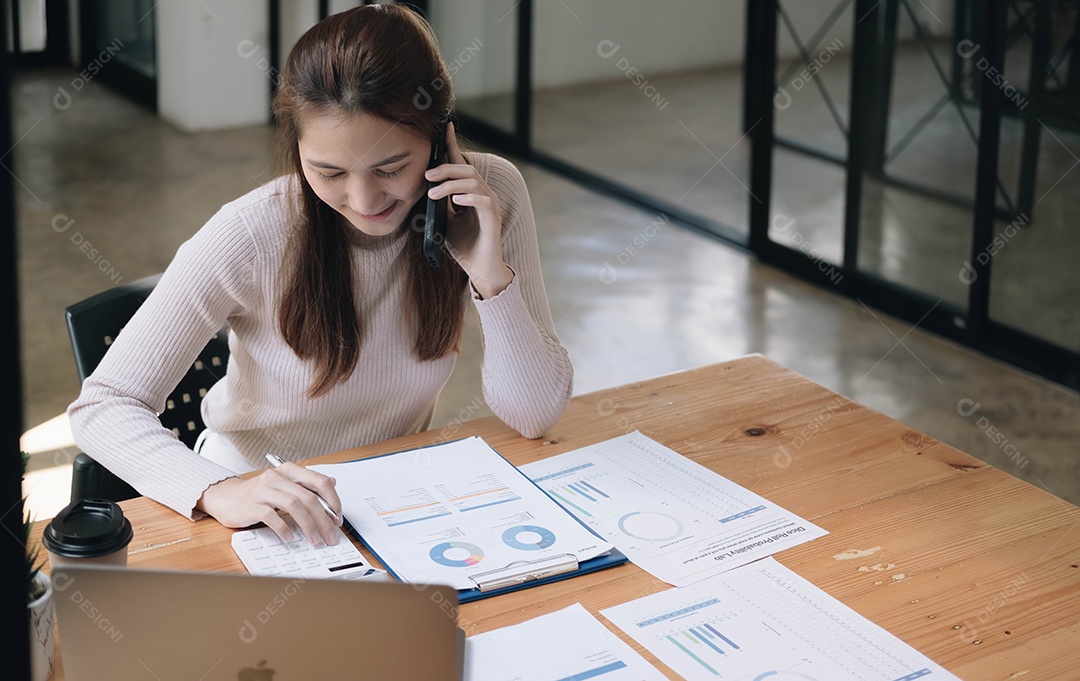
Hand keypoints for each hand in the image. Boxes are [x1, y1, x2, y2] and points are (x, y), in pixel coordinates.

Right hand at [196, 464, 342, 546]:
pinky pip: (272, 517)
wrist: (226, 497)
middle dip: (324, 519)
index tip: (338, 518)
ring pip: (294, 506)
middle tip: (331, 535)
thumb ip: (307, 484)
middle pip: (309, 497)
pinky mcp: (252, 505)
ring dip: (309, 526)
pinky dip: (284, 529)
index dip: (333, 501)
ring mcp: (264, 490)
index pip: (320, 482)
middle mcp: (277, 477)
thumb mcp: (284, 485)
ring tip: (315, 539)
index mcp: (289, 470)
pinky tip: (291, 538)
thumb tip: (333, 482)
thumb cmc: (258, 493)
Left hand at [424, 121, 512, 297]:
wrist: (480, 270)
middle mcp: (483, 195)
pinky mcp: (494, 220)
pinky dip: (469, 198)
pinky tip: (456, 201)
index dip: (453, 146)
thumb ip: (439, 205)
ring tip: (434, 193)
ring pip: (473, 183)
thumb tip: (422, 190)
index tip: (445, 128)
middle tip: (427, 176)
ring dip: (451, 185)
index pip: (462, 165)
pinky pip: (484, 201)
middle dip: (446, 169)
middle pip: (467, 170)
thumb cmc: (464, 246)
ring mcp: (490, 206)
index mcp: (471, 193)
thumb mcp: (445, 222)